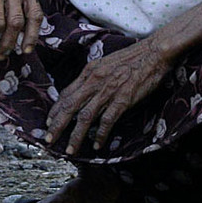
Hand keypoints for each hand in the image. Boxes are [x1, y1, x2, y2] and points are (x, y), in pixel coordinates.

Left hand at [45, 37, 170, 154]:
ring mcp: (108, 91)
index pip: (66, 94)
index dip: (56, 110)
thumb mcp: (106, 63)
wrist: (153, 52)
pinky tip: (96, 145)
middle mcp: (95, 81)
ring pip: (85, 117)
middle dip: (57, 126)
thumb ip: (93, 77)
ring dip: (75, 136)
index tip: (48, 123)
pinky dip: (100, 134)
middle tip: (48, 140)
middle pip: (70, 107)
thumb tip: (84, 90)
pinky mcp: (123, 99)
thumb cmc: (132, 57)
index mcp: (89, 72)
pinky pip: (107, 120)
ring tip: (69, 150)